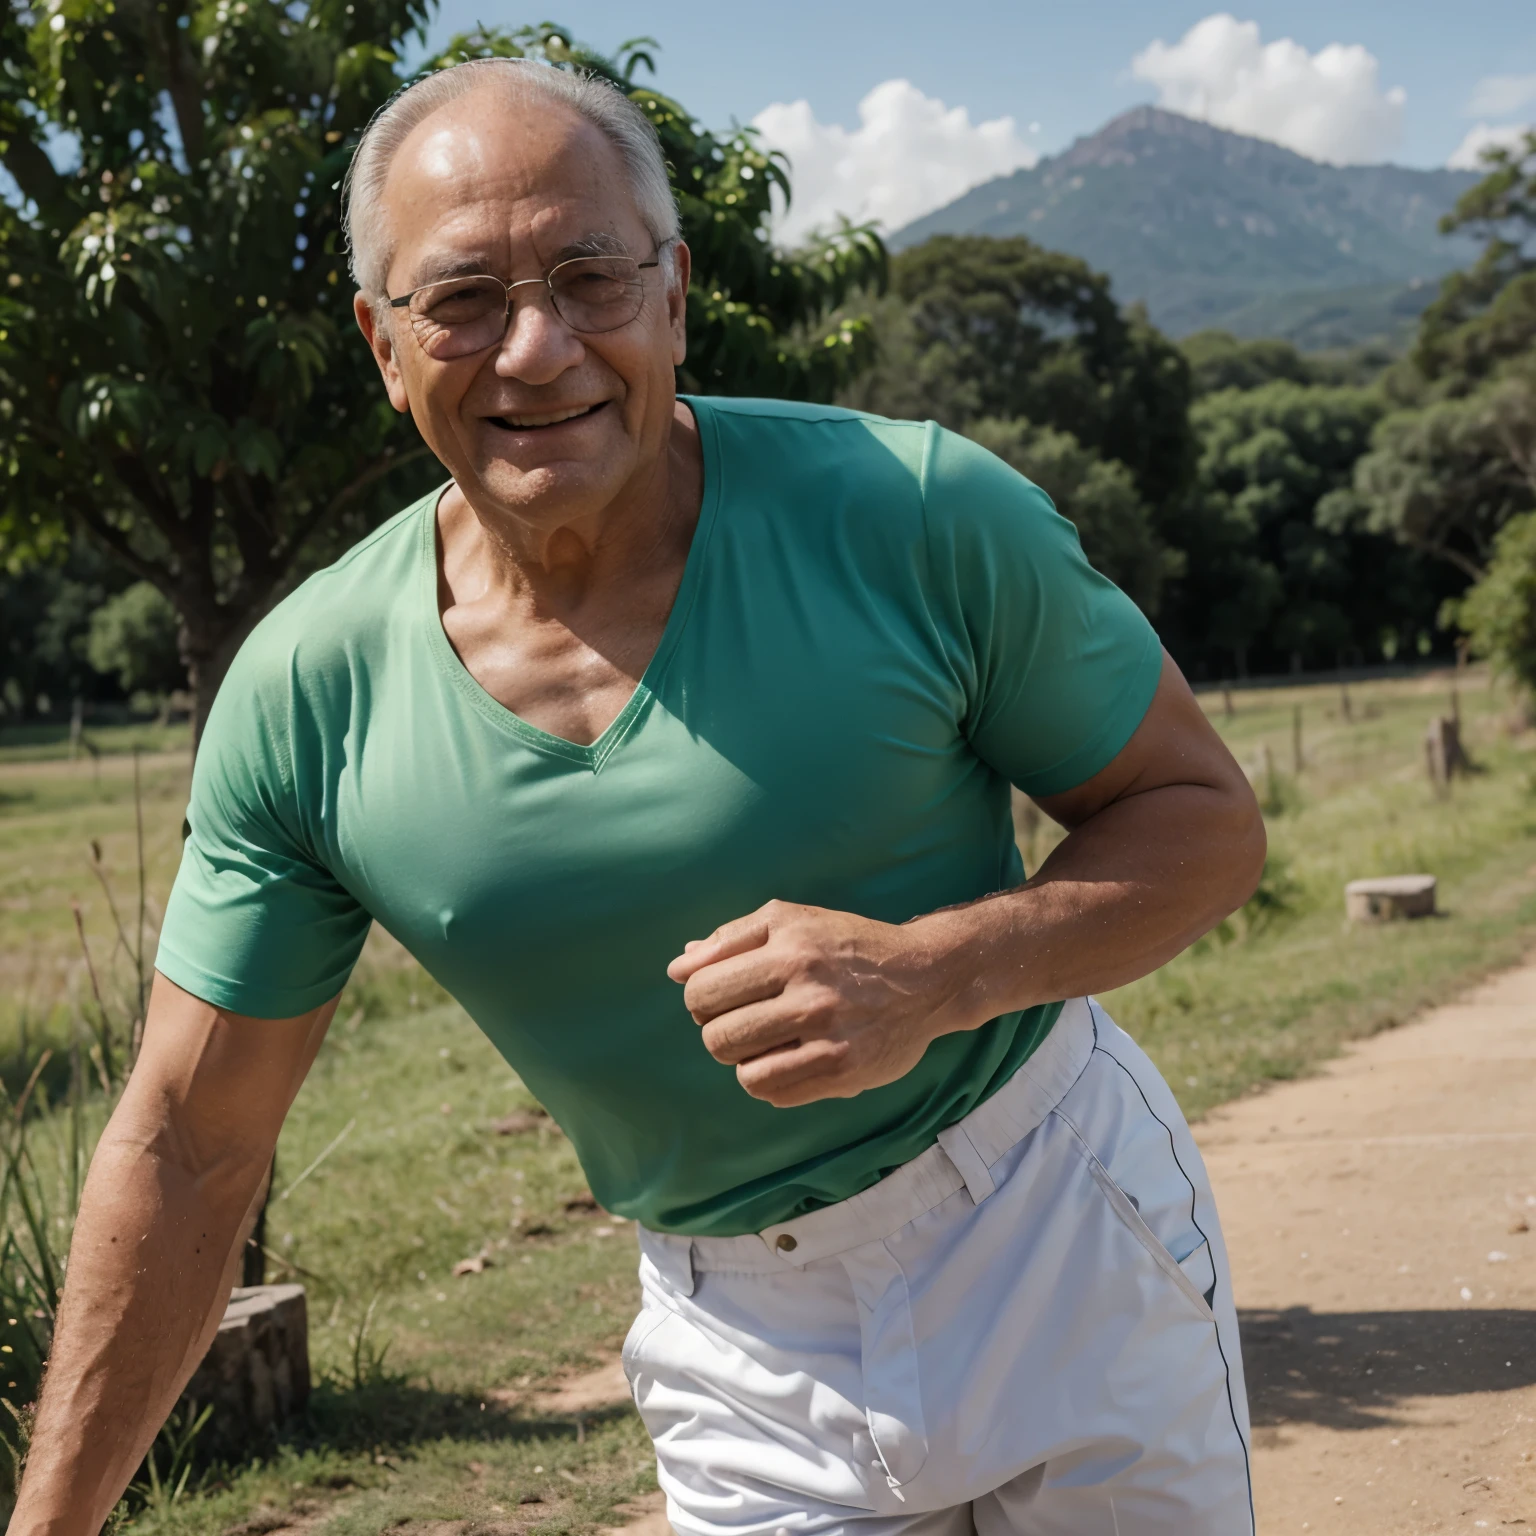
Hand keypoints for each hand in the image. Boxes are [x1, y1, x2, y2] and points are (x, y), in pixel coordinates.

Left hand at [666, 900, 968, 1107]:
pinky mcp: (844, 1072)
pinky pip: (773, 1093)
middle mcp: (809, 993)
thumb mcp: (791, 921)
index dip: (701, 997)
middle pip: (715, 1035)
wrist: (925, 976)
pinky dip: (769, 1079)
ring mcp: (828, 1037)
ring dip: (744, 1058)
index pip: (702, 990)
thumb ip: (730, 939)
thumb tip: (679, 968)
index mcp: (790, 948)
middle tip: (746, 1020)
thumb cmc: (848, 945)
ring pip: (742, 1070)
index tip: (725, 995)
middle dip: (719, 1030)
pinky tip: (788, 1058)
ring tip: (766, 1041)